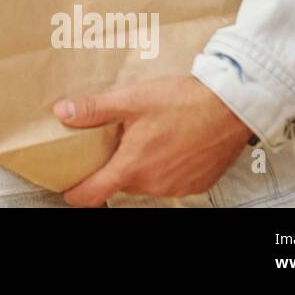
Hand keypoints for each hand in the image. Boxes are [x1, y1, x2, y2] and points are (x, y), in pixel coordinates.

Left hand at [53, 75, 252, 206]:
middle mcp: (154, 184)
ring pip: (145, 181)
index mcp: (133, 166)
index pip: (93, 194)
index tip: (68, 186)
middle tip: (113, 140)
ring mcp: (177, 187)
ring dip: (140, 165)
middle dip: (112, 166)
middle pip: (120, 182)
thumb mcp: (132, 100)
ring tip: (145, 136)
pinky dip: (164, 166)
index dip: (76, 192)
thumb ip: (94, 110)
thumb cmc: (184, 102)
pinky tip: (169, 143)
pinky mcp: (197, 184)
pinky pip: (170, 181)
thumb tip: (63, 112)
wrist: (232, 107)